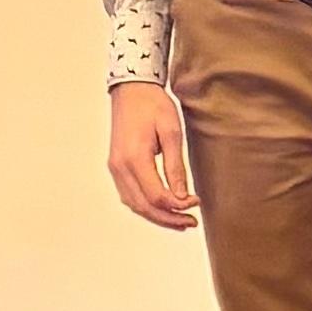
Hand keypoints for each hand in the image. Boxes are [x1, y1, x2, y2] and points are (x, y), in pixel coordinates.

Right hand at [108, 82, 197, 232]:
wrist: (131, 88)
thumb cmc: (152, 105)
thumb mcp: (171, 132)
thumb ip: (176, 166)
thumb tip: (182, 196)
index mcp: (134, 158)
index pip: (156, 196)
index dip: (178, 206)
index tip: (196, 202)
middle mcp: (120, 167)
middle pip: (144, 206)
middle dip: (169, 219)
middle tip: (191, 222)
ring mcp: (115, 167)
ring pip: (134, 205)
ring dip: (157, 216)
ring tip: (179, 221)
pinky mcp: (116, 166)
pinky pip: (129, 195)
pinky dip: (145, 207)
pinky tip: (161, 208)